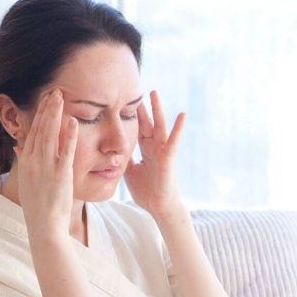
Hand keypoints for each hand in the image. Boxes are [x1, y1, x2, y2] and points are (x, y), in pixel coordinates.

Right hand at [14, 89, 79, 238]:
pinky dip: (69, 135)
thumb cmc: (38, 208)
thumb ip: (24, 163)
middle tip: (54, 90)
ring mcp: (46, 167)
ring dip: (55, 114)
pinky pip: (66, 150)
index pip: (31, 132)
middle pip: (40, 128)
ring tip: (61, 97)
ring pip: (50, 134)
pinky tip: (73, 121)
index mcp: (25, 163)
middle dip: (46, 108)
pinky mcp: (61, 175)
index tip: (44, 101)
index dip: (38, 115)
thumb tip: (17, 148)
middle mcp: (33, 162)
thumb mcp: (27, 183)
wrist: (44, 227)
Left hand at [124, 90, 185, 219]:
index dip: (131, 115)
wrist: (158, 207)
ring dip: (157, 109)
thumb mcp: (129, 171)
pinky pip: (173, 141)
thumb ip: (125, 159)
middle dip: (141, 107)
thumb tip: (114, 151)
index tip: (123, 100)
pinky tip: (182, 114)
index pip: (138, 129)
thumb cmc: (147, 191)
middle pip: (147, 123)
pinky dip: (178, 128)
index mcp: (145, 150)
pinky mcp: (168, 158)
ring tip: (153, 92)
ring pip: (159, 126)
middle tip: (136, 89)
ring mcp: (162, 151)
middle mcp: (154, 148)